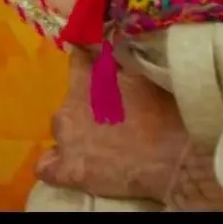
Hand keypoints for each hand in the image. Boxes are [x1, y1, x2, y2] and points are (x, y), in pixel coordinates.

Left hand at [34, 48, 190, 202]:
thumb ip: (118, 66)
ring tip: (98, 147)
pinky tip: (71, 168)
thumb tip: (110, 52)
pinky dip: (56, 166)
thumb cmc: (166, 113)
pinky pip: (47, 168)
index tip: (98, 72)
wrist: (176, 155)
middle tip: (110, 120)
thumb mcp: (142, 76)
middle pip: (69, 103)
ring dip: (75, 137)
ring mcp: (66, 140)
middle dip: (85, 109)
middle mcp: (69, 106)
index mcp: (87, 79)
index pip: (77, 61)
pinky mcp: (69, 171)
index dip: (87, 66)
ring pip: (60, 133)